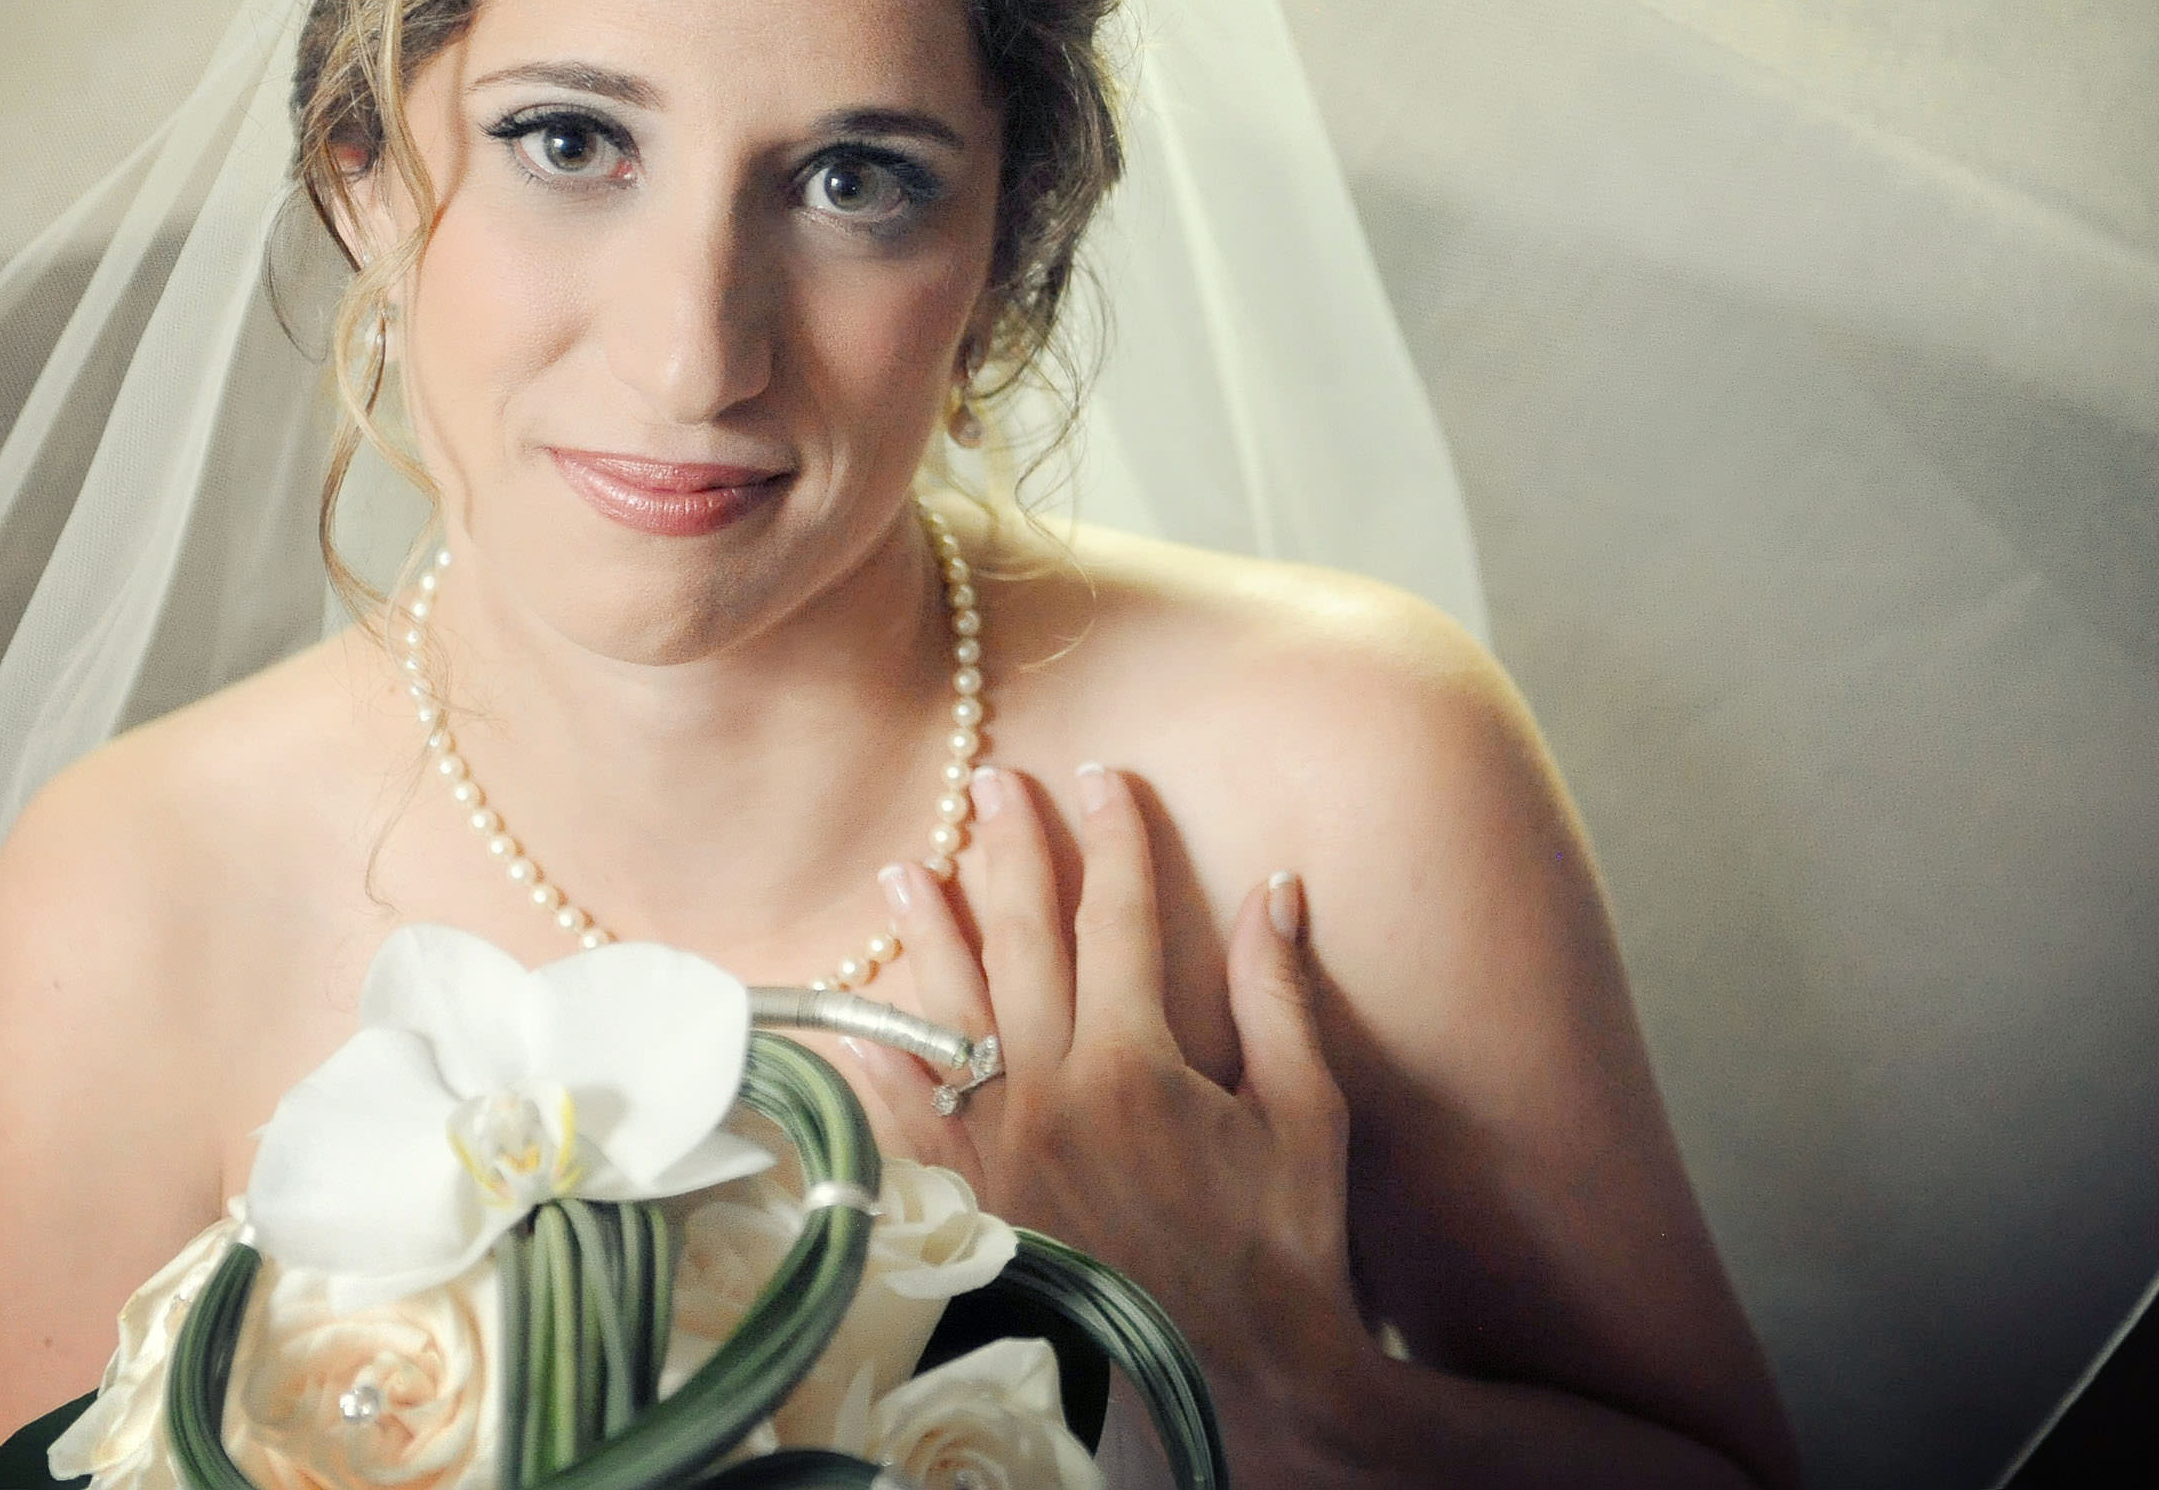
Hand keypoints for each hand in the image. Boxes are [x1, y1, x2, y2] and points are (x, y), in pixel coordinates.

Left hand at [838, 762, 1381, 1473]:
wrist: (1242, 1380)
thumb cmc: (1287, 1248)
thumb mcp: (1305, 1116)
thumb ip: (1277, 996)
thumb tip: (1277, 888)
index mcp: (1139, 1065)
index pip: (1118, 918)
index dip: (1112, 840)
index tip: (1102, 778)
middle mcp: (1054, 1096)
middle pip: (1021, 943)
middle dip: (1009, 852)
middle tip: (991, 782)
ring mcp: (1000, 1153)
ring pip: (950, 1015)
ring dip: (927, 933)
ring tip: (904, 868)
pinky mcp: (970, 1204)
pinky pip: (904, 1119)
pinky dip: (875, 1064)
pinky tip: (853, 1018)